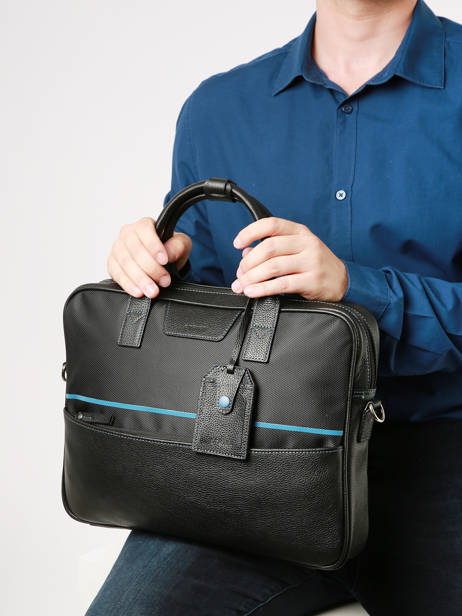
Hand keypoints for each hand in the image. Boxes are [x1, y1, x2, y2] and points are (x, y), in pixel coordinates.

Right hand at [107, 217, 191, 297]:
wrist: (163, 262)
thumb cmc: (169, 249)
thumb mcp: (181, 244)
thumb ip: (178, 246)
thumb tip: (169, 253)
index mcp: (144, 225)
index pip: (145, 231)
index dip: (154, 246)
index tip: (164, 260)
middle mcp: (127, 234)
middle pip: (135, 250)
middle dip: (151, 268)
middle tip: (164, 281)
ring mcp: (117, 249)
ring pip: (125, 263)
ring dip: (140, 279)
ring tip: (153, 291)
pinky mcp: (112, 264)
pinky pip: (117, 274)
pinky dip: (128, 284)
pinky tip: (138, 292)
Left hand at [230, 217, 347, 301]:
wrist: (342, 281)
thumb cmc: (314, 264)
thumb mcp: (296, 250)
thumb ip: (272, 249)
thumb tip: (246, 254)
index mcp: (299, 232)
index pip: (271, 224)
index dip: (250, 232)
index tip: (237, 243)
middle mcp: (306, 243)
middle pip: (268, 248)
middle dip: (248, 262)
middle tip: (239, 274)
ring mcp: (311, 261)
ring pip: (273, 266)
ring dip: (252, 277)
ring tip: (242, 286)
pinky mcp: (312, 280)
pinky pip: (282, 284)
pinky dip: (263, 289)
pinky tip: (253, 292)